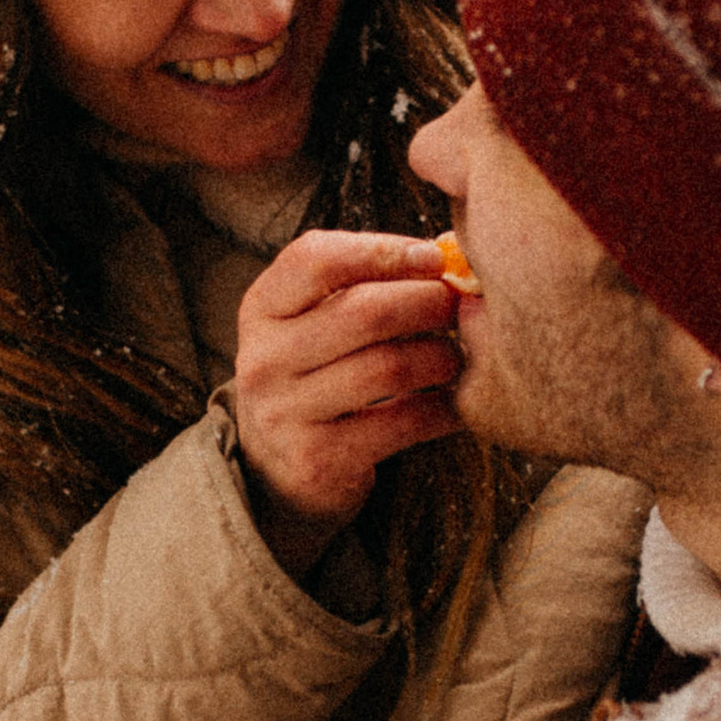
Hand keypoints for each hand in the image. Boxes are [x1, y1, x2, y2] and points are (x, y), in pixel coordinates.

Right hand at [232, 230, 463, 579]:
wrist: (276, 471)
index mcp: (262, 308)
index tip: (433, 257)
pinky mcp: (319, 459)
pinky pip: (404, 422)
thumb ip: (365, 281)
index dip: (383, 250)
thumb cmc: (316, 374)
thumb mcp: (315, 321)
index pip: (316, 259)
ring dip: (441, 357)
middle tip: (458, 307)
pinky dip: (443, 409)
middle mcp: (265, 358)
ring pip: (391, 367)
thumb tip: (451, 250)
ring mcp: (286, 412)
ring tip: (454, 357)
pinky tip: (453, 404)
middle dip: (428, 302)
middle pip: (366, 311)